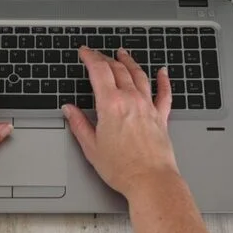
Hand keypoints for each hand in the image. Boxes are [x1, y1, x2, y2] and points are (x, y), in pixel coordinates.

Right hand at [62, 47, 180, 199]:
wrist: (151, 181)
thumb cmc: (122, 168)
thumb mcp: (91, 147)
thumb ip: (79, 124)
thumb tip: (69, 110)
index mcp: (111, 105)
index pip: (99, 71)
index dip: (90, 57)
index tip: (84, 52)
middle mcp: (131, 100)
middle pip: (118, 69)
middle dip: (105, 58)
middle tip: (97, 54)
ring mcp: (148, 107)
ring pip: (139, 75)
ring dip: (130, 62)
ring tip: (123, 54)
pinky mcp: (161, 117)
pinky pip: (164, 93)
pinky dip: (163, 80)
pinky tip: (163, 72)